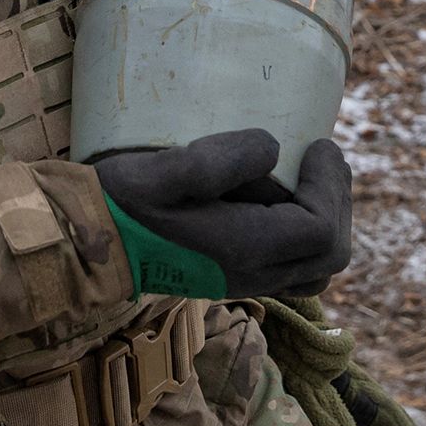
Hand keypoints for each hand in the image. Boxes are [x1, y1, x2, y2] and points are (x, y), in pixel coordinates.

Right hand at [95, 130, 351, 300]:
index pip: (322, 229)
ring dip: (325, 222)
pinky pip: (292, 269)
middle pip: (329, 254)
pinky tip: (280, 202)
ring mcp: (244, 280)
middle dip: (337, 202)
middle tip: (322, 157)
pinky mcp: (233, 275)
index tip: (317, 144)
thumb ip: (217, 161)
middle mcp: (252, 273)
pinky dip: (303, 236)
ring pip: (315, 268)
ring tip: (310, 180)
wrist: (88, 243)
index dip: (331, 185)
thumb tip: (273, 146)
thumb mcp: (162, 172)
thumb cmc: (120, 201)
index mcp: (243, 248)